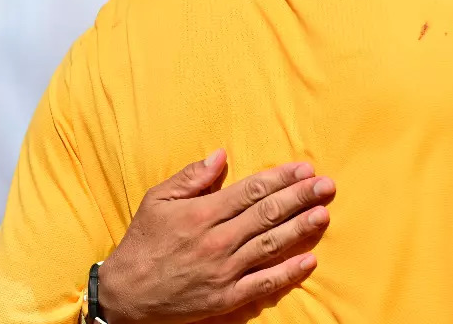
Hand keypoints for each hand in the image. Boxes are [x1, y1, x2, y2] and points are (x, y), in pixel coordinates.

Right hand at [97, 150, 334, 323]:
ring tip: (324, 214)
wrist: (124, 295)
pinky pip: (263, 284)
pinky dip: (288, 273)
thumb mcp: (157, 201)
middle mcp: (216, 240)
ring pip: (270, 245)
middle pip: (267, 214)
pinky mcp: (225, 297)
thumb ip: (191, 177)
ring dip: (300, 229)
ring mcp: (223, 270)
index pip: (251, 191)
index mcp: (201, 214)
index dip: (282, 179)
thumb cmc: (142, 243)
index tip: (305, 169)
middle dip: (301, 198)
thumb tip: (222, 154)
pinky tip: (309, 260)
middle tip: (328, 186)